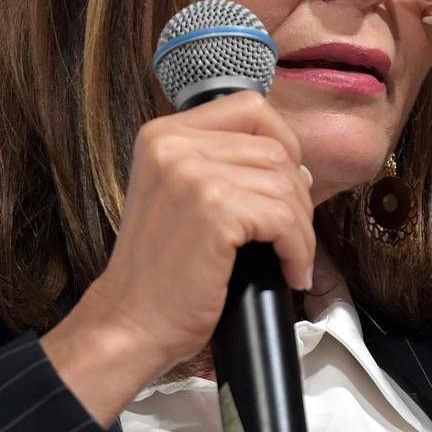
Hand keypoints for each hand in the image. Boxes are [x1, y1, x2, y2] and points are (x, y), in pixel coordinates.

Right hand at [42, 90, 315, 423]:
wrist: (129, 324)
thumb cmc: (160, 273)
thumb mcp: (180, 197)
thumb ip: (224, 167)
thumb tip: (298, 165)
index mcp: (162, 134)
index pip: (249, 107)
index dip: (284, 142)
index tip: (288, 185)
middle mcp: (173, 144)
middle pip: (274, 148)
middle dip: (297, 195)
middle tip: (293, 236)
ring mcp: (192, 175)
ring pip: (286, 182)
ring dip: (301, 227)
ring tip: (292, 258)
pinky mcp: (214, 210)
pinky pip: (284, 218)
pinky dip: (299, 249)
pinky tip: (291, 272)